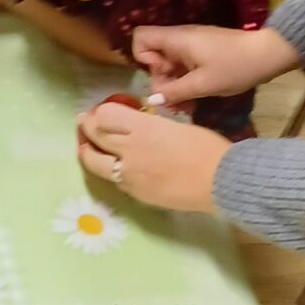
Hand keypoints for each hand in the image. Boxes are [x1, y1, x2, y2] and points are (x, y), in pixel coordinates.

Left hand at [77, 101, 226, 213]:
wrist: (219, 182)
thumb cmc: (207, 148)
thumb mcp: (176, 126)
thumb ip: (151, 125)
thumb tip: (139, 124)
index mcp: (143, 127)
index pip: (105, 115)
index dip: (99, 112)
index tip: (98, 112)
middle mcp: (130, 149)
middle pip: (95, 135)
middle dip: (86, 127)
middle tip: (84, 123)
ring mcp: (130, 174)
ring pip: (95, 162)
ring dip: (88, 151)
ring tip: (86, 148)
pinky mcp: (135, 192)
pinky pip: (114, 179)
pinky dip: (110, 171)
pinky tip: (113, 168)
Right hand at [133, 23, 270, 103]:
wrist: (268, 55)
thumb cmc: (234, 67)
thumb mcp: (203, 84)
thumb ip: (174, 92)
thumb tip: (151, 100)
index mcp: (177, 39)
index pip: (141, 37)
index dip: (143, 57)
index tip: (162, 74)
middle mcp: (180, 39)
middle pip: (154, 56)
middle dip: (161, 81)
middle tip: (175, 102)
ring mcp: (192, 46)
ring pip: (169, 66)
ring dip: (173, 87)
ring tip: (185, 108)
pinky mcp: (203, 54)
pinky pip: (184, 68)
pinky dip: (185, 84)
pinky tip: (194, 102)